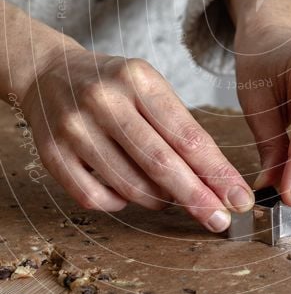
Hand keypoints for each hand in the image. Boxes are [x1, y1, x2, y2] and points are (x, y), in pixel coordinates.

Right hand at [19, 44, 253, 230]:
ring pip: (129, 185)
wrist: (49, 72)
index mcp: (137, 79)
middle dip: (196, 197)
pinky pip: (95, 197)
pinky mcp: (52, 154)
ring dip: (159, 201)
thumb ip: (178, 126)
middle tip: (220, 221)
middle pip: (160, 163)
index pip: (186, 135)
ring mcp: (75, 128)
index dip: (216, 172)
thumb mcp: (149, 86)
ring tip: (170, 199)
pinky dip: (120, 203)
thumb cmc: (112, 84)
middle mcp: (104, 101)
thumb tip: (212, 181)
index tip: (238, 196)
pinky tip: (128, 194)